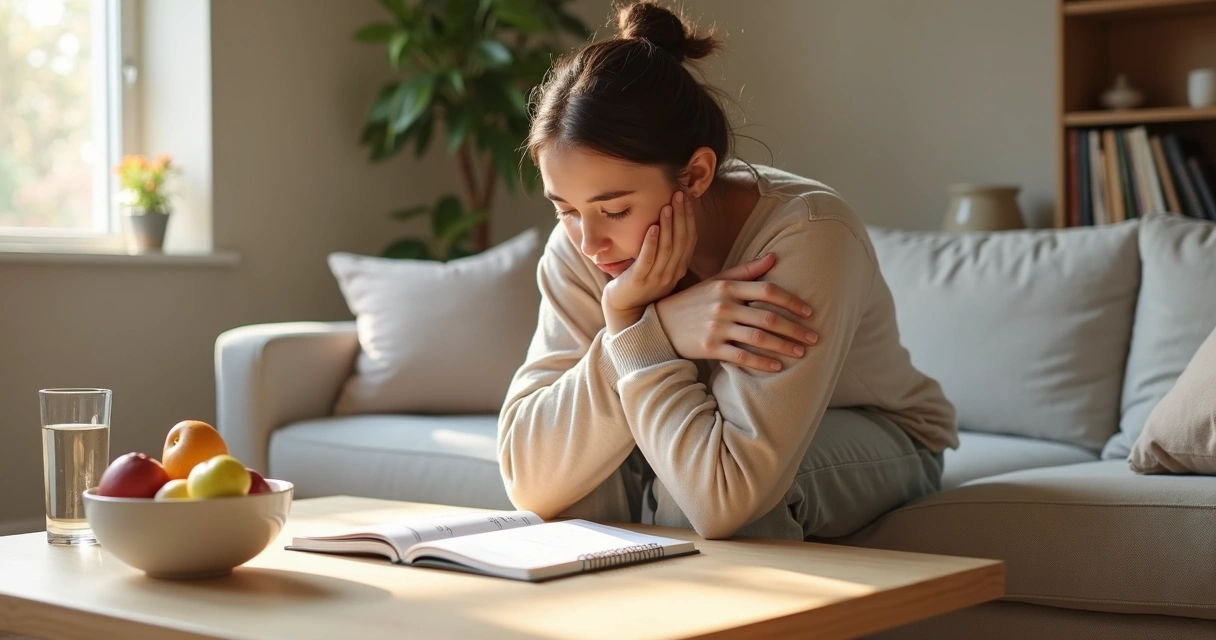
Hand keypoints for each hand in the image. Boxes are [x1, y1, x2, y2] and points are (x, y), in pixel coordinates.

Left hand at [602, 191, 695, 332]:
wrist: (622, 307)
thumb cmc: (639, 282)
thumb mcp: (658, 265)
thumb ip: (667, 249)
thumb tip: (671, 219)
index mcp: (678, 268)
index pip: (690, 240)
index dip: (689, 218)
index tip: (686, 198)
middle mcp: (671, 274)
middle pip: (681, 241)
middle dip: (681, 216)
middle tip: (678, 195)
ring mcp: (656, 278)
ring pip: (668, 249)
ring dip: (668, 225)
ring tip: (667, 206)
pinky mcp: (639, 281)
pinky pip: (648, 259)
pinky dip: (651, 242)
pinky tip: (652, 226)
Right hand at [654, 254, 818, 371]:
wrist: (659, 324)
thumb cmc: (693, 301)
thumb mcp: (716, 281)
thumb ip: (746, 271)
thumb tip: (774, 257)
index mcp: (727, 287)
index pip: (768, 290)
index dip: (792, 301)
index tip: (809, 312)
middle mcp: (723, 306)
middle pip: (768, 317)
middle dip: (795, 328)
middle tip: (814, 337)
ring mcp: (716, 328)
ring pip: (758, 338)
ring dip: (784, 346)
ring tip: (802, 353)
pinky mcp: (709, 348)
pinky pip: (742, 357)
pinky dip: (762, 363)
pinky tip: (778, 367)